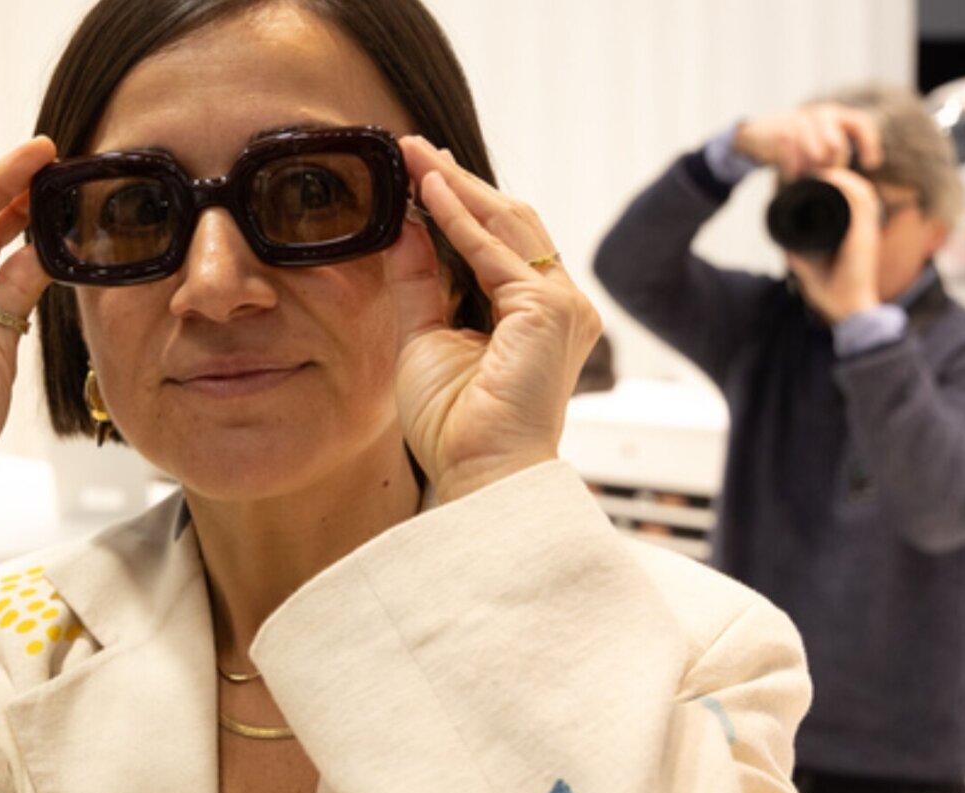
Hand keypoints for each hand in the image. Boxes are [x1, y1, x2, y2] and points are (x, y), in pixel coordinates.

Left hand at [388, 136, 601, 503]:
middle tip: (411, 147)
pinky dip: (457, 218)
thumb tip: (403, 228)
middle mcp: (559, 304)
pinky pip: (494, 251)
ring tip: (412, 154)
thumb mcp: (426, 337)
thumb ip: (420, 282)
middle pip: (508, 223)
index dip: (457, 203)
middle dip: (456, 182)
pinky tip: (425, 190)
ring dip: (455, 186)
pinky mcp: (549, 310)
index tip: (416, 172)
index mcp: (536, 314)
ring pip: (506, 224)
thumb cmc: (456, 426)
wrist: (479, 473)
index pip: (499, 242)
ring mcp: (561, 305)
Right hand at [733, 103, 883, 178]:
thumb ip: (837, 148)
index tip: (871, 164)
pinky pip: (794, 162)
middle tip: (821, 174)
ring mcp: (798, 122)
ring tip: (804, 174)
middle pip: (837, 147)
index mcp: (834, 113)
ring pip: (816, 156)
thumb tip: (856, 173)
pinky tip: (790, 175)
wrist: (757, 133)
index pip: (861, 124)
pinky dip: (793, 174)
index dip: (870, 144)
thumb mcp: (820, 136)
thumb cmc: (795, 141)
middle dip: (831, 165)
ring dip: (810, 171)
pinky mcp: (780, 135)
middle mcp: (819, 113)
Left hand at [785, 167, 882, 323]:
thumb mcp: (809, 266)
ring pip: (860, 189)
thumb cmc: (833, 291)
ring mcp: (867, 228)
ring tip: (817, 170)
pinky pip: (861, 201)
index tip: (811, 178)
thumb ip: (798, 252)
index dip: (835, 184)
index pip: (850, 199)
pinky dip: (846, 186)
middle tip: (812, 169)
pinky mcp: (866, 233)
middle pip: (856, 189)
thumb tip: (781, 239)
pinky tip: (829, 177)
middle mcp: (863, 227)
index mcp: (855, 232)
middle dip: (836, 174)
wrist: (849, 309)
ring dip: (840, 175)